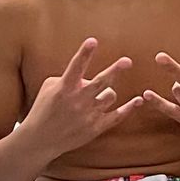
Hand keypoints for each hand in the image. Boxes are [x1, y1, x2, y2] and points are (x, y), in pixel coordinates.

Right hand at [27, 39, 141, 158]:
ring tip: (100, 95)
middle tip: (127, 61)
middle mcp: (78, 100)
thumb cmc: (43, 109)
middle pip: (101, 82)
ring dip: (108, 92)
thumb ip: (67, 77)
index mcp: (64, 88)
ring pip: (110, 95)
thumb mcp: (48, 88)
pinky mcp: (95, 128)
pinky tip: (138, 100)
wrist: (40, 140)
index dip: (85, 53)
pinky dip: (128, 108)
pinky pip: (117, 116)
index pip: (76, 66)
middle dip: (115, 70)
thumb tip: (84, 74)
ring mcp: (88, 114)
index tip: (93, 41)